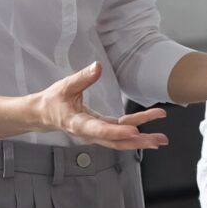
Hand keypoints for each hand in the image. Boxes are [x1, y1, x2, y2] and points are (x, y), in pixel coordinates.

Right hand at [32, 61, 168, 149]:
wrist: (45, 115)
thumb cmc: (54, 100)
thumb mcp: (65, 86)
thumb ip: (82, 78)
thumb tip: (97, 66)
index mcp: (78, 124)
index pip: (99, 129)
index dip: (117, 132)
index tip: (134, 131)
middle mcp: (90, 133)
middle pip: (116, 140)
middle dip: (138, 141)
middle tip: (158, 140)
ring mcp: (97, 133)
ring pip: (120, 139)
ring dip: (141, 139)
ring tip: (161, 138)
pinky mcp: (101, 129)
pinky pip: (119, 133)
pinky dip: (134, 133)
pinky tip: (148, 132)